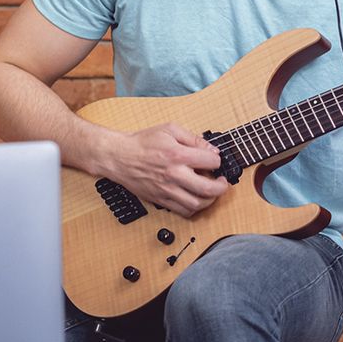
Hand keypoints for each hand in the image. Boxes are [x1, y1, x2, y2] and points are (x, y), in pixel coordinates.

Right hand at [102, 122, 228, 217]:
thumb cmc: (142, 142)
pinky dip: (194, 208)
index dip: (218, 160)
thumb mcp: (169, 129)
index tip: (216, 160)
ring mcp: (167, 190)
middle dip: (221, 187)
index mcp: (177, 154)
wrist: (119, 157)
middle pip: (207, 189)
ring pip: (197, 205)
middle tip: (222, 182)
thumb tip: (211, 149)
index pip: (211, 161)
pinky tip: (195, 198)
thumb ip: (193, 138)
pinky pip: (183, 211)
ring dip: (210, 200)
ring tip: (211, 192)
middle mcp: (174, 175)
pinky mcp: (160, 199)